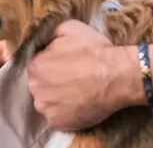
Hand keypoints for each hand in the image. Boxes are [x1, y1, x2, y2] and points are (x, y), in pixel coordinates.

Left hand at [26, 20, 140, 130]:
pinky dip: (67, 113)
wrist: (117, 76)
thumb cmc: (95, 51)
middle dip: (53, 81)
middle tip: (74, 78)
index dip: (52, 64)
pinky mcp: (58, 123)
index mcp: (35, 65)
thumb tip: (45, 41)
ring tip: (78, 92)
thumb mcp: (70, 28)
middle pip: (40, 85)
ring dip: (58, 98)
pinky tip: (80, 104)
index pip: (37, 65)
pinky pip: (58, 117)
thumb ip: (50, 34)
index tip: (67, 64)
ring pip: (47, 102)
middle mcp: (35, 89)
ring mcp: (46, 108)